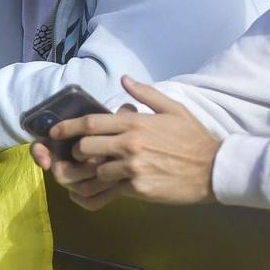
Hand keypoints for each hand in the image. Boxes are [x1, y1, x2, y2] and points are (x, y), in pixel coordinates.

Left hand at [30, 76, 216, 210]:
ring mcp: (133, 168)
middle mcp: (130, 144)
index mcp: (136, 122)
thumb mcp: (173, 109)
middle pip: (85, 148)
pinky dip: (110, 186)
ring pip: (96, 170)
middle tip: (80, 155)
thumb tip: (124, 80)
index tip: (55, 132)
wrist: (213, 169)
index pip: (91, 123)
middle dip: (78, 152)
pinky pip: (112, 188)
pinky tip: (116, 183)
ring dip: (95, 171)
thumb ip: (146, 94)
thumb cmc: (193, 138)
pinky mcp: (138, 189)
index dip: (67, 128)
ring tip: (100, 171)